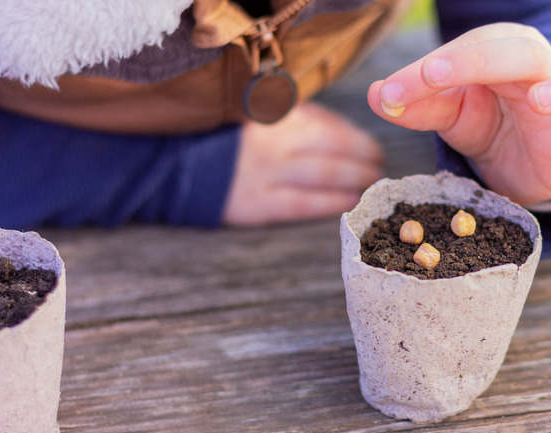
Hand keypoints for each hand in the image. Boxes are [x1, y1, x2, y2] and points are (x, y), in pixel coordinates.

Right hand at [223, 102, 383, 224]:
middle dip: (363, 154)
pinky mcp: (256, 201)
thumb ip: (290, 116)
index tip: (370, 144)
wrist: (170, 169)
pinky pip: (303, 202)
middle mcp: (272, 138)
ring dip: (356, 176)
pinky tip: (352, 201)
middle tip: (380, 163)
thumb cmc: (217, 141)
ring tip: (374, 181)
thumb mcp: (251, 115)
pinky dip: (331, 201)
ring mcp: (264, 170)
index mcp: (271, 113)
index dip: (354, 135)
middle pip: (332, 144)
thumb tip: (337, 127)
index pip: (325, 122)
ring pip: (324, 172)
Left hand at [366, 23, 550, 205]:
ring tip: (539, 101)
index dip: (435, 67)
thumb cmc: (486, 120)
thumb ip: (415, 103)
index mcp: (505, 55)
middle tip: (437, 76)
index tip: (394, 91)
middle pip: (530, 53)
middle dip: (485, 60)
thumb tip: (376, 95)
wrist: (520, 160)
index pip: (474, 49)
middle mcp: (545, 75)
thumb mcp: (448, 112)